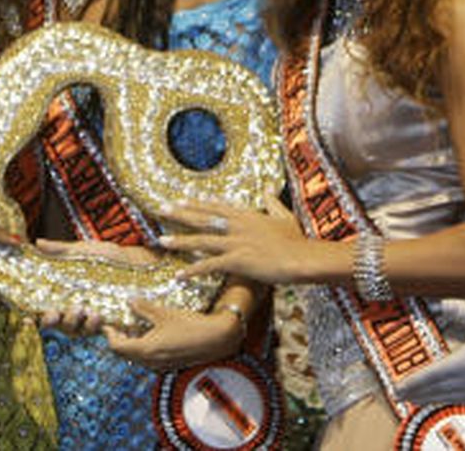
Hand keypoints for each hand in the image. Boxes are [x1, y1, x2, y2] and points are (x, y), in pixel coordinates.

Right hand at [34, 237, 155, 334]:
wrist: (138, 265)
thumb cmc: (110, 257)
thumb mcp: (83, 251)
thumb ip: (60, 250)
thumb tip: (37, 243)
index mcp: (66, 292)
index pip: (45, 308)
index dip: (35, 316)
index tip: (27, 319)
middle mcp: (75, 308)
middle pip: (56, 323)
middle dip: (52, 321)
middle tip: (55, 313)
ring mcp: (91, 317)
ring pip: (74, 331)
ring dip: (73, 323)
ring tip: (82, 310)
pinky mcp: (108, 323)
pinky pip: (95, 332)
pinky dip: (92, 326)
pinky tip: (97, 314)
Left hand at [105, 298, 245, 372]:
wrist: (217, 339)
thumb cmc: (190, 324)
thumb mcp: (163, 313)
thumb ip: (143, 308)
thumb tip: (129, 301)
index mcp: (146, 350)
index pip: (117, 347)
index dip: (109, 334)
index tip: (107, 323)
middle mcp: (152, 362)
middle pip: (125, 354)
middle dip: (118, 340)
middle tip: (118, 324)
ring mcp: (162, 365)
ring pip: (137, 358)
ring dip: (131, 344)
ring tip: (133, 327)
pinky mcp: (171, 364)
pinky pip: (150, 359)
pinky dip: (144, 348)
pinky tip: (150, 334)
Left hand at [156, 190, 317, 284]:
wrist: (303, 258)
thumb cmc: (298, 240)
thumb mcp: (284, 216)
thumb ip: (271, 202)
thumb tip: (266, 188)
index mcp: (246, 215)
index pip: (215, 207)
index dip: (196, 204)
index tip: (181, 199)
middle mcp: (236, 225)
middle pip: (202, 218)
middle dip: (180, 213)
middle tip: (160, 209)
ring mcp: (235, 243)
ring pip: (200, 240)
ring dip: (179, 240)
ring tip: (161, 240)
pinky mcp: (237, 261)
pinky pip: (208, 266)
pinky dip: (191, 271)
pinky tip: (178, 275)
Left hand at [396, 300, 464, 404]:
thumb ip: (459, 310)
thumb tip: (438, 304)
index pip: (433, 376)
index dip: (412, 383)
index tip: (396, 387)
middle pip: (440, 391)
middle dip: (418, 394)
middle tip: (398, 395)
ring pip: (455, 398)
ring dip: (434, 399)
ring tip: (418, 399)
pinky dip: (454, 400)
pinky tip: (451, 398)